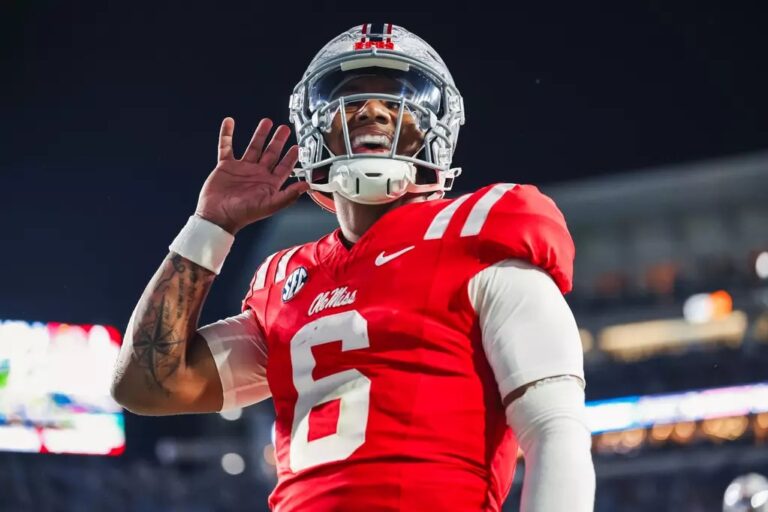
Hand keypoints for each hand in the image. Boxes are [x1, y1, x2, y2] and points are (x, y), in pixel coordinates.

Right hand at [194, 117, 309, 233]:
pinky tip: (229, 123)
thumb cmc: (242, 214)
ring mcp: (242, 169)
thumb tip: (306, 186)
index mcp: (269, 184)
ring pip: (253, 147)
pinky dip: (227, 134)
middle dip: (278, 141)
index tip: (298, 147)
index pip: (284, 167)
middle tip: (284, 129)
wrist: (217, 215)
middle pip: (270, 153)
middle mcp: (257, 174)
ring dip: (260, 135)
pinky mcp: (226, 166)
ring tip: (266, 122)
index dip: (291, 157)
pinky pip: (226, 146)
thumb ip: (289, 195)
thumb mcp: (270, 205)